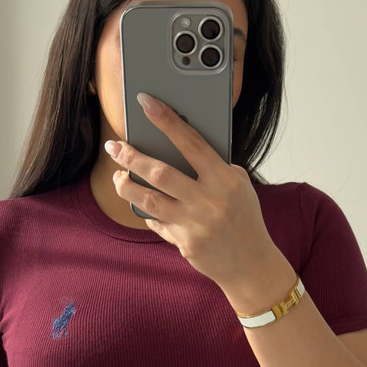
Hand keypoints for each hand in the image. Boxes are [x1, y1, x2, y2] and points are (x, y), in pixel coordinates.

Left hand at [107, 93, 285, 298]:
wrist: (251, 264)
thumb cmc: (245, 219)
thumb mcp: (240, 187)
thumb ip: (216, 169)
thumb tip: (181, 149)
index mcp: (224, 180)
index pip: (190, 142)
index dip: (166, 120)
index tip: (145, 102)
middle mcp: (208, 201)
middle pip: (159, 172)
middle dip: (131, 156)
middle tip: (114, 146)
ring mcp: (194, 224)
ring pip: (148, 199)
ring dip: (126, 185)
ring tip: (118, 176)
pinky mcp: (184, 243)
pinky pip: (157, 223)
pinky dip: (147, 213)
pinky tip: (141, 205)